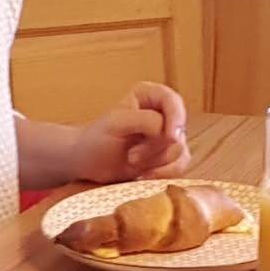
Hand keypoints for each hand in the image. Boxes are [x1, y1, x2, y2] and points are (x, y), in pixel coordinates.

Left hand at [72, 82, 191, 183]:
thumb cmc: (97, 140)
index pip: (173, 101)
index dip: (176, 118)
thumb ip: (145, 121)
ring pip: (180, 151)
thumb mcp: (116, 124)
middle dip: (155, 149)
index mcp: (149, 95)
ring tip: (132, 161)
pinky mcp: (170, 158)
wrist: (90, 165)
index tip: (171, 137)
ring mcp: (168, 136)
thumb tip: (171, 133)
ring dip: (155, 162)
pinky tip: (144, 175)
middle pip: (177, 131)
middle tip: (131, 156)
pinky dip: (162, 174)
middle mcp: (162, 113)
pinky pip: (179, 167)